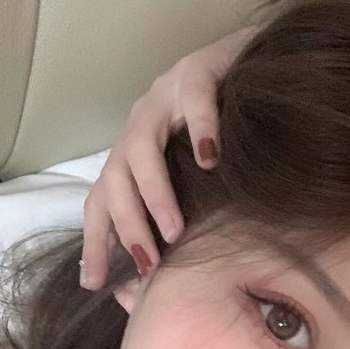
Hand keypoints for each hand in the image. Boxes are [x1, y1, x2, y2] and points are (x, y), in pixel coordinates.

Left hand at [80, 26, 257, 288]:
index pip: (100, 203)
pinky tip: (209, 158)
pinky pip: (194, 101)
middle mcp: (139, 128)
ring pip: (140, 147)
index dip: (95, 242)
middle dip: (128, 226)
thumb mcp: (196, 184)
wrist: (256, 64)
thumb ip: (176, 219)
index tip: (94, 284)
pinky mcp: (197, 73)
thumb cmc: (228, 138)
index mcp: (133, 157)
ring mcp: (164, 98)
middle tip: (149, 264)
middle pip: (114, 180)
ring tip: (174, 229)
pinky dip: (200, 130)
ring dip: (154, 193)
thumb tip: (154, 280)